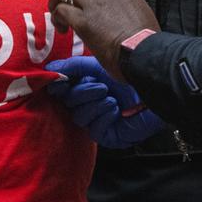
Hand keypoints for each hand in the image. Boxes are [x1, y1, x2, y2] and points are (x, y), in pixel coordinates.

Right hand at [46, 56, 165, 148]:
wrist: (152, 87)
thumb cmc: (128, 75)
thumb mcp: (97, 65)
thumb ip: (72, 67)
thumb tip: (49, 70)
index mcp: (86, 87)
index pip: (64, 92)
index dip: (61, 87)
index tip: (61, 82)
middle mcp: (90, 104)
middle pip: (69, 104)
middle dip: (83, 93)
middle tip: (101, 87)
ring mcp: (98, 121)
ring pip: (79, 117)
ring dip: (94, 105)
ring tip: (111, 98)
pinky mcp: (108, 136)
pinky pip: (94, 131)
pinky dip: (103, 117)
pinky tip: (115, 110)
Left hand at [48, 0, 158, 80]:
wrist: (144, 53)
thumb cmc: (146, 41)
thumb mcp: (140, 14)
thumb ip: (125, 9)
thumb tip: (117, 18)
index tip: (82, 3)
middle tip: (65, 7)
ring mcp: (93, 4)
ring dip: (57, 2)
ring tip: (59, 17)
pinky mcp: (83, 20)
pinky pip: (60, 10)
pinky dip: (57, 18)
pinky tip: (62, 29)